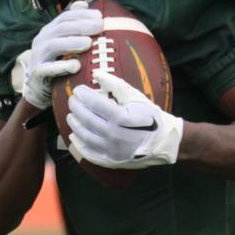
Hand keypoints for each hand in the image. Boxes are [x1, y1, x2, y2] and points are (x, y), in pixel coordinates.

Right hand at [20, 1, 102, 109]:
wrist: (39, 87)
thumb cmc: (57, 62)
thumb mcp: (65, 42)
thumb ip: (73, 25)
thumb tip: (84, 4)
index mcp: (50, 30)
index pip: (66, 17)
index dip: (82, 15)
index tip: (99, 16)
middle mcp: (42, 40)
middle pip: (61, 28)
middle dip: (81, 26)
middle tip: (100, 26)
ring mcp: (38, 55)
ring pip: (54, 45)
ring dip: (72, 42)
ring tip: (89, 43)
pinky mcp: (37, 73)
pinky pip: (48, 68)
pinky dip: (62, 66)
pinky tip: (76, 65)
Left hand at [67, 71, 183, 168]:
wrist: (163, 141)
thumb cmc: (149, 117)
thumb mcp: (135, 97)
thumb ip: (115, 84)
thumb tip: (96, 73)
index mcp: (121, 117)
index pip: (95, 103)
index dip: (83, 95)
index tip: (77, 90)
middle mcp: (114, 134)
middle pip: (87, 119)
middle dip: (76, 108)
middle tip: (72, 101)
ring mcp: (111, 149)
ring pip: (85, 136)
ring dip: (75, 125)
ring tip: (71, 116)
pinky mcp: (111, 160)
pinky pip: (89, 153)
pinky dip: (79, 145)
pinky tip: (74, 137)